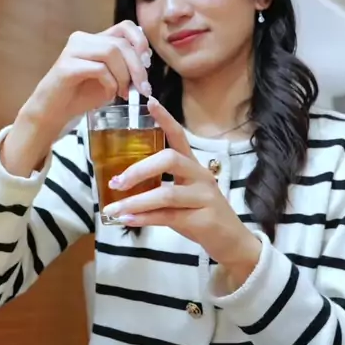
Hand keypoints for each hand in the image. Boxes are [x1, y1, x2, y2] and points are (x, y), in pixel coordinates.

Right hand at [2, 22, 151, 176]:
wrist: (54, 111)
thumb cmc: (82, 94)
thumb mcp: (111, 78)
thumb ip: (125, 66)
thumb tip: (146, 60)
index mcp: (95, 39)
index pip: (125, 26)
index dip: (140, 41)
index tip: (147, 63)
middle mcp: (82, 40)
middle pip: (120, 43)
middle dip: (137, 67)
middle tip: (144, 88)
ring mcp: (72, 51)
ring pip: (111, 52)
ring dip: (124, 75)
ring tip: (124, 93)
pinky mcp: (66, 66)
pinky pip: (99, 69)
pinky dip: (110, 83)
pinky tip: (110, 94)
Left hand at [105, 98, 261, 284]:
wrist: (231, 242)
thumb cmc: (201, 214)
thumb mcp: (183, 195)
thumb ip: (160, 186)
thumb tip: (123, 184)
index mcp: (194, 166)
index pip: (179, 136)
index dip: (165, 119)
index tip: (149, 102)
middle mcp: (200, 176)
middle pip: (169, 160)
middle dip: (139, 168)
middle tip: (116, 181)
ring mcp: (204, 197)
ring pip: (166, 193)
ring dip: (135, 201)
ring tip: (113, 208)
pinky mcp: (203, 219)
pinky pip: (168, 217)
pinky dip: (144, 218)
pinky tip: (128, 220)